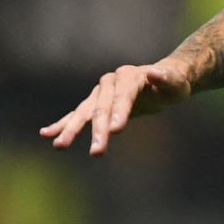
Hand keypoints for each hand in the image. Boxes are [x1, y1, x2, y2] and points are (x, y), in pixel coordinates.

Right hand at [39, 60, 194, 155]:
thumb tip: (155, 72)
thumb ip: (167, 79)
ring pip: (85, 112)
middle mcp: (111, 82)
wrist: (162, 80)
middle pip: (102, 107)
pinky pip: (77, 114)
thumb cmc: (173, 84)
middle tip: (97, 151)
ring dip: (73, 129)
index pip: (123, 95)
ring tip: (59, 145)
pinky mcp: (95, 103)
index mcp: (130, 76)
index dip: (120, 111)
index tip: (116, 130)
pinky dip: (63, 123)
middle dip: (99, 129)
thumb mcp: (176, 83)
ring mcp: (100, 92)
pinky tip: (46, 134)